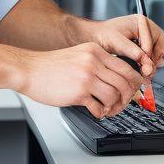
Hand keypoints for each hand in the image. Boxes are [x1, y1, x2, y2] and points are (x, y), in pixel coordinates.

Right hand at [13, 43, 145, 119]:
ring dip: (114, 106)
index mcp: (95, 51)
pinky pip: (99, 107)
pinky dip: (101, 113)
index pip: (126, 67)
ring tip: (107, 109)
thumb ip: (98, 63)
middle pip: (124, 82)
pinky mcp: (78, 93)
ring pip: (114, 95)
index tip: (133, 90)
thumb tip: (117, 78)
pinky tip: (96, 111)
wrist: (29, 70)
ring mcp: (86, 77)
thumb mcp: (79, 54)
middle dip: (127, 97)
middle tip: (122, 103)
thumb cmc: (51, 65)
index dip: (134, 82)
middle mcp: (93, 62)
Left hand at [81, 13, 163, 79]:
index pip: (154, 40)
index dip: (150, 55)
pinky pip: (153, 57)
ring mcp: (147, 38)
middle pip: (160, 46)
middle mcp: (146, 28)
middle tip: (146, 71)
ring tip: (143, 72)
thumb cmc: (104, 35)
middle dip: (153, 60)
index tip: (145, 67)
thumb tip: (144, 60)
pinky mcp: (144, 47)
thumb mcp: (117, 42)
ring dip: (152, 63)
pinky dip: (149, 64)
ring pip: (158, 53)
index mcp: (141, 21)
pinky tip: (142, 69)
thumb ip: (131, 51)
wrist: (96, 38)